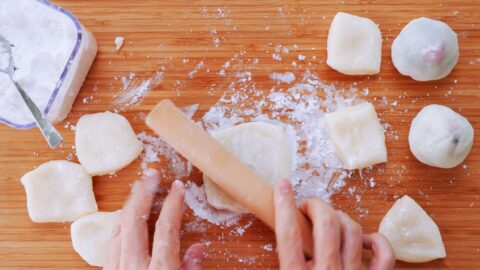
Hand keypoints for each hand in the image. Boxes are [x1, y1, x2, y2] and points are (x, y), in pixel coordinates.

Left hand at [104, 169, 204, 269]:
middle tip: (152, 175)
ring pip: (119, 230)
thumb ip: (192, 269)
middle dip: (143, 193)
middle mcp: (134, 267)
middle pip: (135, 221)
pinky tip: (124, 219)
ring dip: (129, 206)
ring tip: (139, 190)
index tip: (178, 188)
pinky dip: (119, 227)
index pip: (166, 229)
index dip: (173, 204)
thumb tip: (198, 249)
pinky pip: (111, 245)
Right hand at [273, 180, 394, 269]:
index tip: (283, 186)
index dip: (285, 206)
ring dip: (340, 218)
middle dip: (317, 206)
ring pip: (352, 231)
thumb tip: (276, 231)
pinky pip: (384, 254)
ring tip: (330, 221)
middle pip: (326, 225)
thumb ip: (285, 257)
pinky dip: (376, 241)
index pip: (289, 235)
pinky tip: (362, 239)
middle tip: (308, 207)